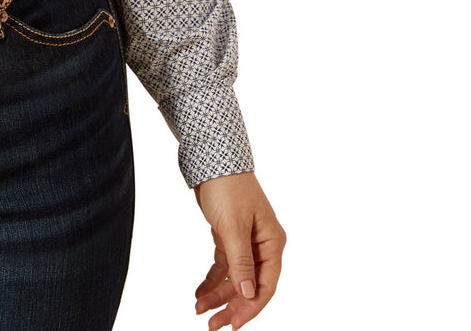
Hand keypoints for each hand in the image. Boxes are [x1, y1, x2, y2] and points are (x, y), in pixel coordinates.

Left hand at [192, 171, 285, 328]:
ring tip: (200, 309)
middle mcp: (262, 244)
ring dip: (219, 294)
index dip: (249, 308)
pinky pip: (223, 264)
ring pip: (235, 277)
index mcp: (272, 242)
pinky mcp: (228, 235)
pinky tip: (201, 292)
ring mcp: (245, 240)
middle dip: (231, 306)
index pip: (265, 285)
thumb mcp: (233, 225)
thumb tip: (248, 293)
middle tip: (212, 324)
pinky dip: (213, 279)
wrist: (210, 157)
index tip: (232, 324)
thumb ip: (241, 261)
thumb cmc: (227, 185)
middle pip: (249, 285)